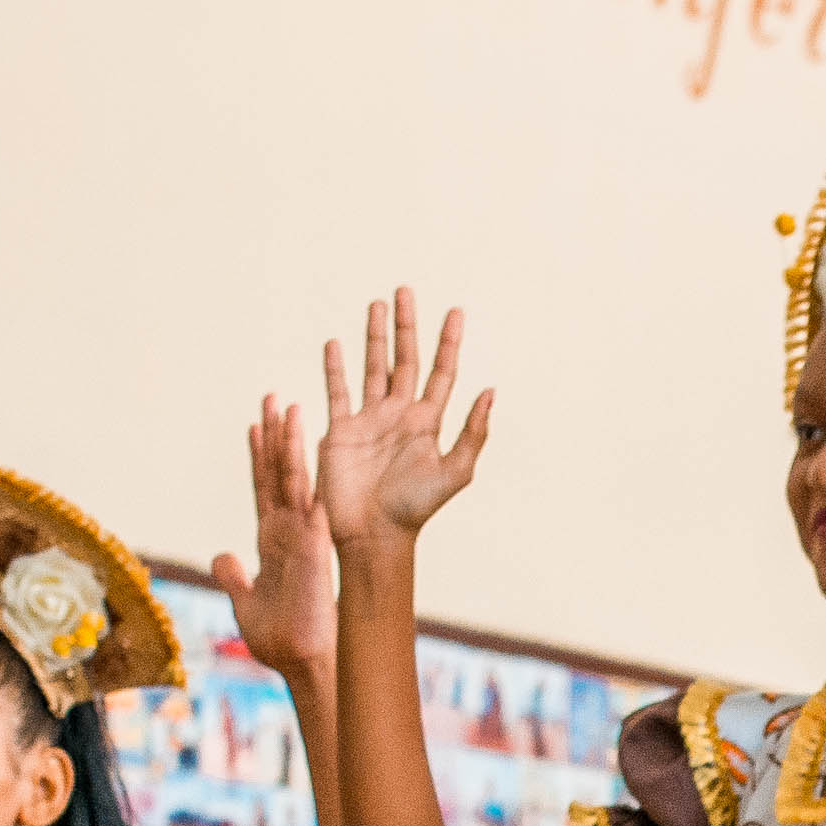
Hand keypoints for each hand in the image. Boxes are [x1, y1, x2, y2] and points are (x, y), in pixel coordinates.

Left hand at [209, 388, 337, 685]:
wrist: (301, 661)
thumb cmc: (277, 638)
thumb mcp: (245, 602)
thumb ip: (234, 577)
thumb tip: (220, 557)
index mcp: (271, 541)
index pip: (262, 489)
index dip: (257, 458)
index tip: (254, 425)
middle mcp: (288, 531)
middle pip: (279, 473)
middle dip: (276, 435)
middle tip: (273, 397)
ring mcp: (303, 536)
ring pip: (296, 480)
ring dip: (291, 444)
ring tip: (289, 407)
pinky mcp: (315, 547)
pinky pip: (312, 504)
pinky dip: (309, 477)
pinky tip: (311, 448)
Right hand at [313, 290, 493, 553]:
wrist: (373, 534)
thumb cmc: (416, 509)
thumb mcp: (455, 472)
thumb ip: (473, 432)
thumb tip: (491, 390)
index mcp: (428, 422)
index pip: (441, 371)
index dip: (449, 342)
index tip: (456, 311)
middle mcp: (400, 415)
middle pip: (405, 360)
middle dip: (406, 327)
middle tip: (405, 290)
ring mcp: (370, 421)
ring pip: (372, 367)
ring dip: (374, 337)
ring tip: (376, 305)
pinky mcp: (341, 431)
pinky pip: (338, 392)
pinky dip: (335, 368)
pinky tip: (335, 343)